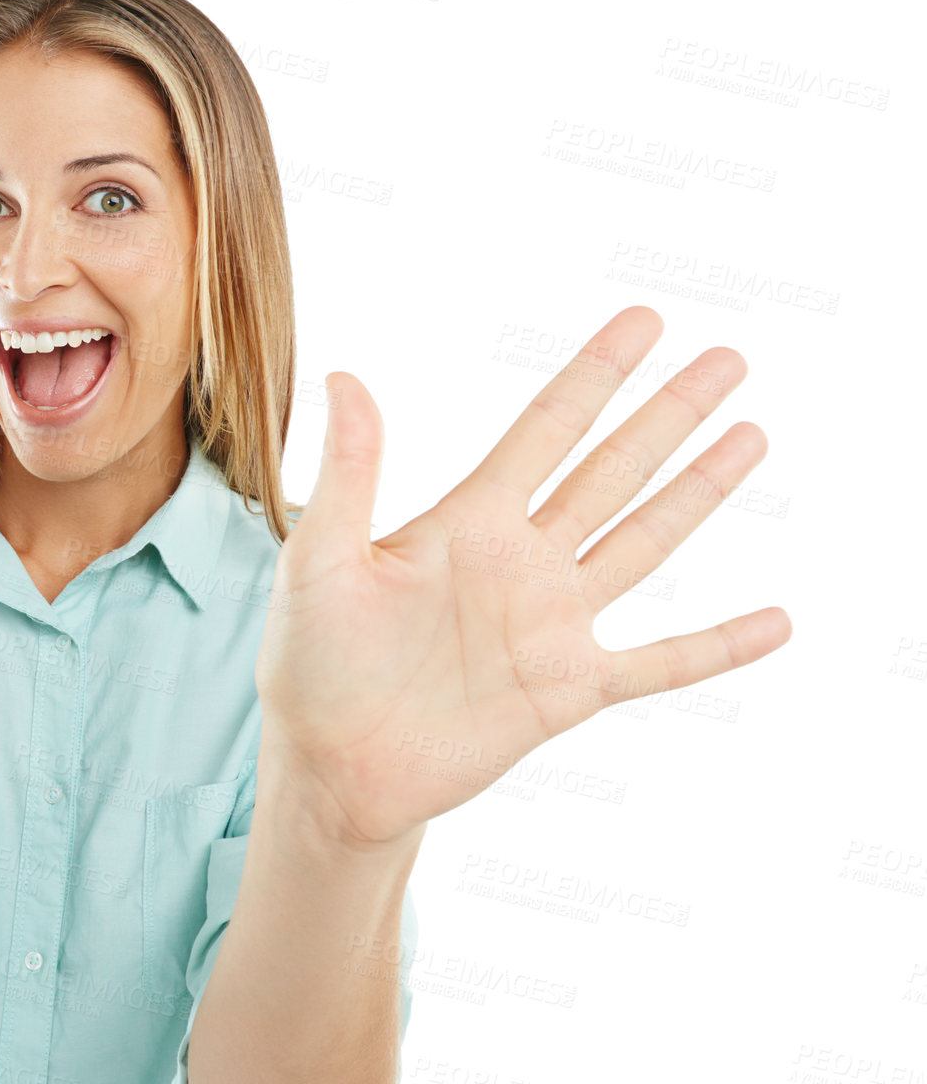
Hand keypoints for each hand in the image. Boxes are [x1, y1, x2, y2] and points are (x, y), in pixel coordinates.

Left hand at [254, 305, 791, 845]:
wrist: (331, 767)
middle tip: (728, 360)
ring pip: (644, 543)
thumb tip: (344, 375)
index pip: (547, 429)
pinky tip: (777, 621)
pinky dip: (719, 645)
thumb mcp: (324, 559)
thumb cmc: (312, 661)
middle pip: (612, 470)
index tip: (645, 321)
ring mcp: (551, 625)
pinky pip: (659, 663)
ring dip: (698, 492)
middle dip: (668, 415)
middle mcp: (520, 561)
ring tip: (751, 437)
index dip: (597, 375)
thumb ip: (350, 472)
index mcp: (467, 521)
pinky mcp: (568, 691)